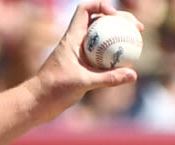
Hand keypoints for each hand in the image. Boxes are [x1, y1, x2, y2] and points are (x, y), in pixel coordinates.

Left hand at [24, 0, 142, 122]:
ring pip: (102, 38)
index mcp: (72, 38)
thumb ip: (108, 79)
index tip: (116, 17)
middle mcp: (76, 42)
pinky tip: (129, 63)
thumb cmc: (53, 90)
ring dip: (119, 36)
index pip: (85, 10)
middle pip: (100, 21)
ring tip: (137, 42)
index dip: (102, 6)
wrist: (36, 103)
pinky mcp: (82, 66)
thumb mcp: (82, 83)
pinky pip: (102, 55)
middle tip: (138, 29)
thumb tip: (133, 75)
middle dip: (120, 20)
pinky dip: (115, 55)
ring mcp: (79, 54)